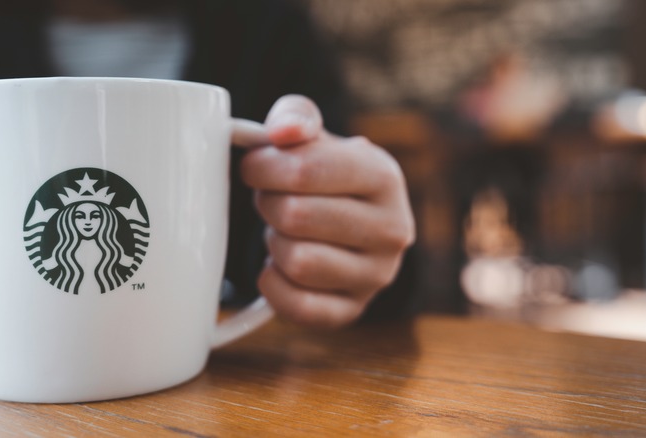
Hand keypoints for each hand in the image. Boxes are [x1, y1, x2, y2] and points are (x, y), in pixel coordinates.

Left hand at [238, 95, 414, 327]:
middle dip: (268, 203)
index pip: (308, 169)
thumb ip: (295, 116)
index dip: (264, 167)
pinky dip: (273, 284)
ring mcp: (377, 276)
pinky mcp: (353, 310)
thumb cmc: (325, 176)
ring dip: (274, 242)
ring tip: (283, 230)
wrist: (351, 222)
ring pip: (297, 262)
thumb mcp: (314, 136)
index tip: (253, 167)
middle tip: (269, 198)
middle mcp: (391, 230)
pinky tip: (279, 265)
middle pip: (297, 216)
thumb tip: (284, 131)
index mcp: (384, 177)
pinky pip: (297, 306)